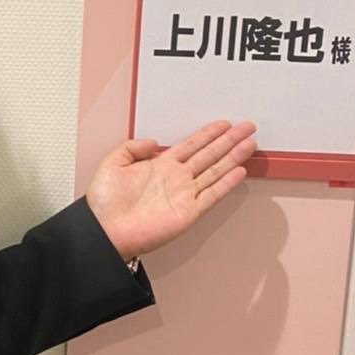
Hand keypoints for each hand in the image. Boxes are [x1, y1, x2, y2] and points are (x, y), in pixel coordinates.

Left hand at [85, 119, 256, 260]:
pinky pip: (212, 195)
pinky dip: (226, 183)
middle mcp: (176, 178)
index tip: (224, 124)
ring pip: (215, 171)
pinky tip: (239, 171)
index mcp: (159, 166)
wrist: (104, 231)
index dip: (208, 134)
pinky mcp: (188, 212)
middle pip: (209, 154)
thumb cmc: (104, 203)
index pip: (191, 145)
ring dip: (233, 157)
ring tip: (249, 144)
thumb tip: (154, 141)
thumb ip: (133, 148)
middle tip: (247, 127)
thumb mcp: (113, 163)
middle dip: (229, 140)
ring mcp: (184, 195)